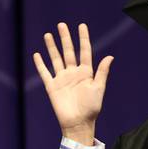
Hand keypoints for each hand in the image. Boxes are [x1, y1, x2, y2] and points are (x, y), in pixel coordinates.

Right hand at [33, 23, 113, 143]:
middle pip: (68, 52)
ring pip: (56, 59)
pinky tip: (37, 54)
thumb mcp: (98, 88)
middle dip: (65, 38)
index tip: (82, 26)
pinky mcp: (52, 87)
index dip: (83, 38)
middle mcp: (73, 73)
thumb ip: (102, 72)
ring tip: (48, 35)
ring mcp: (62, 79)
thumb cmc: (91, 108)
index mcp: (86, 73)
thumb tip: (110, 56)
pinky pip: (45, 73)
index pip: (85, 51)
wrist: (78, 123)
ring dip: (52, 47)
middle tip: (62, 25)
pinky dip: (40, 64)